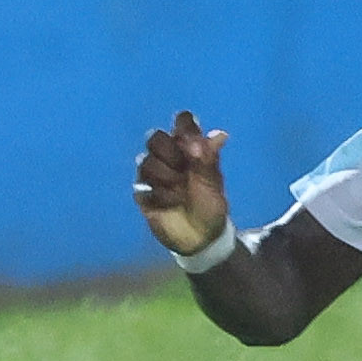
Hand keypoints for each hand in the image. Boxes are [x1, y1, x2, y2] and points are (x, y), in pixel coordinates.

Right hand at [134, 110, 231, 255]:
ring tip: (180, 195)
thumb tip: (220, 134)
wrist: (200, 237)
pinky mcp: (143, 191)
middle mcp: (169, 156)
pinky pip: (141, 185)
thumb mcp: (212, 182)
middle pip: (155, 137)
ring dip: (166, 179)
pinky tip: (170, 205)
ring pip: (146, 161)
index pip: (183, 123)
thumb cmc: (210, 205)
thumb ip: (209, 158)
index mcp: (190, 148)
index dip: (184, 128)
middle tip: (184, 170)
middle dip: (170, 155)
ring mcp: (154, 173)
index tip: (192, 143)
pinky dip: (158, 196)